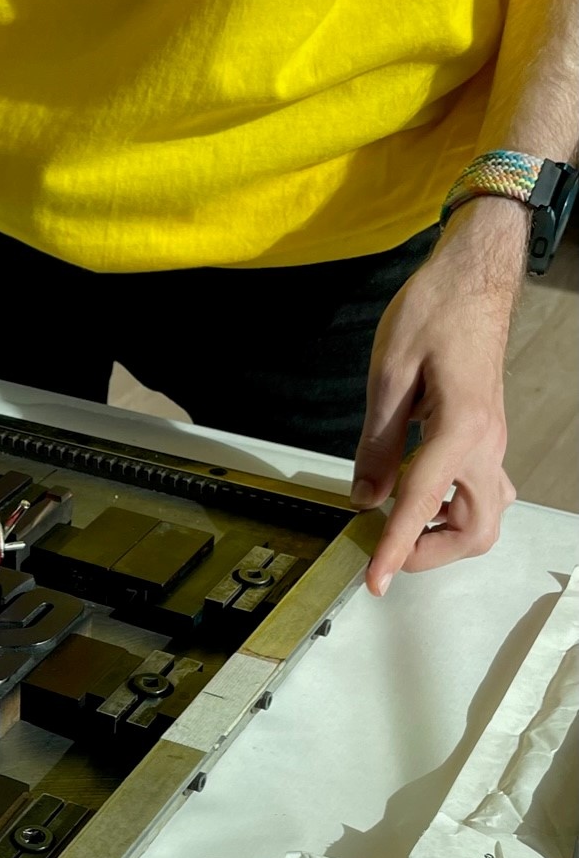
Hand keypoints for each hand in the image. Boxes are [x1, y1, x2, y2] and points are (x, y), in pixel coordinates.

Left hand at [354, 202, 523, 594]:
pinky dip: (453, 510)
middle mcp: (486, 443)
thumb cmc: (434, 311)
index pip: (421, 504)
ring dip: (445, 535)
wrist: (474, 276)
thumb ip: (378, 444)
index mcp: (460, 428)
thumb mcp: (389, 375)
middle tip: (385, 550)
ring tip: (399, 528)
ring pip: (485, 516)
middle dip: (431, 552)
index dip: (395, 550)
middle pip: (476, 530)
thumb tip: (365, 497)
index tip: (375, 581)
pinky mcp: (487, 436)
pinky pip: (483, 492)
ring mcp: (492, 441)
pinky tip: (421, 499)